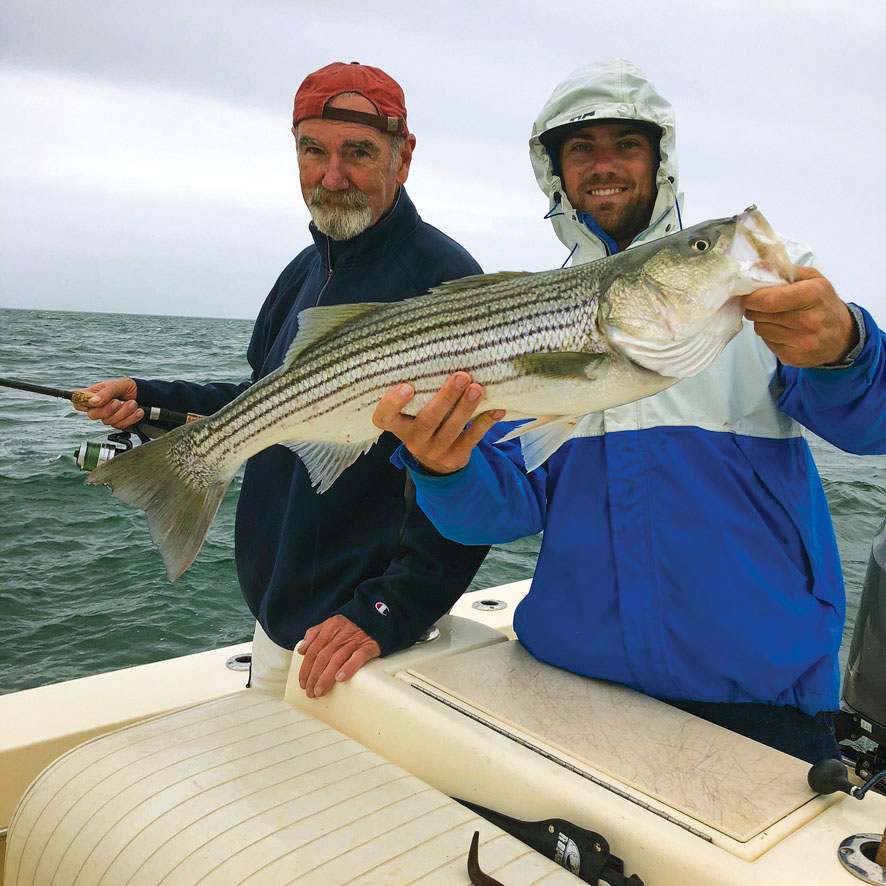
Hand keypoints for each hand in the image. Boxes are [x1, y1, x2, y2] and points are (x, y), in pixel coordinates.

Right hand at [75, 377, 142, 428]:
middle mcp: (99, 406)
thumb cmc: (129, 387)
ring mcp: (108, 416)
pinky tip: (137, 411)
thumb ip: (106, 392)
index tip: (92, 402)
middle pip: (92, 415)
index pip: (78, 402)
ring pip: (107, 421)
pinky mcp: (118, 423)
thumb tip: (92, 401)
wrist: (145, 395)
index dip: (81, 404)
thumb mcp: (119, 384)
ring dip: (123, 412)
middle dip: (107, 409)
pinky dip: (131, 418)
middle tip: (118, 402)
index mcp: (94, 394)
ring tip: (133, 403)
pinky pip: (120, 426)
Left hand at [296, 615, 380, 697]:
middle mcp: (340, 634)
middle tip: (310, 691)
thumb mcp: (330, 624)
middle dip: (314, 676)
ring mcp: (354, 641)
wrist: (375, 618)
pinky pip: (358, 657)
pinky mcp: (368, 646)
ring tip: (320, 690)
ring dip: (326, 677)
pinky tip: (341, 678)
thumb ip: (314, 634)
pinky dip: (349, 667)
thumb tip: (301, 650)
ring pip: (336, 660)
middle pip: (323, 657)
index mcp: (329, 628)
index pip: (313, 650)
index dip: (306, 668)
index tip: (303, 682)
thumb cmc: (350, 625)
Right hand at [372, 372, 504, 474]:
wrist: (437, 461)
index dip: (392, 403)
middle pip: (427, 420)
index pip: (383, 417)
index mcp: (398, 425)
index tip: (407, 387)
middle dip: (445, 398)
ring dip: (465, 408)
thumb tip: (444, 356)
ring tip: (477, 389)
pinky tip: (497, 409)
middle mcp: (413, 440)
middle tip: (460, 377)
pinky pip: (471, 439)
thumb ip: (422, 393)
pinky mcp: (454, 458)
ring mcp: (433, 451)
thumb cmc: (425, 422)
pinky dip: (485, 422)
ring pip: (450, 430)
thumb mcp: (414, 412)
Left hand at [743, 267, 857, 367]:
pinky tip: (783, 331)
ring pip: (760, 329)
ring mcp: (802, 342)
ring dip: (762, 321)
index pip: (769, 300)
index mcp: (813, 295)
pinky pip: (766, 343)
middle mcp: (809, 320)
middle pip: (760, 314)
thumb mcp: (813, 279)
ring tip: (776, 317)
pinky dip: (769, 335)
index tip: (747, 294)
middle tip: (760, 304)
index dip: (752, 297)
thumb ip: (785, 270)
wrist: (843, 337)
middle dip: (753, 307)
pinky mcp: (793, 358)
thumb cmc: (824, 303)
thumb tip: (755, 267)